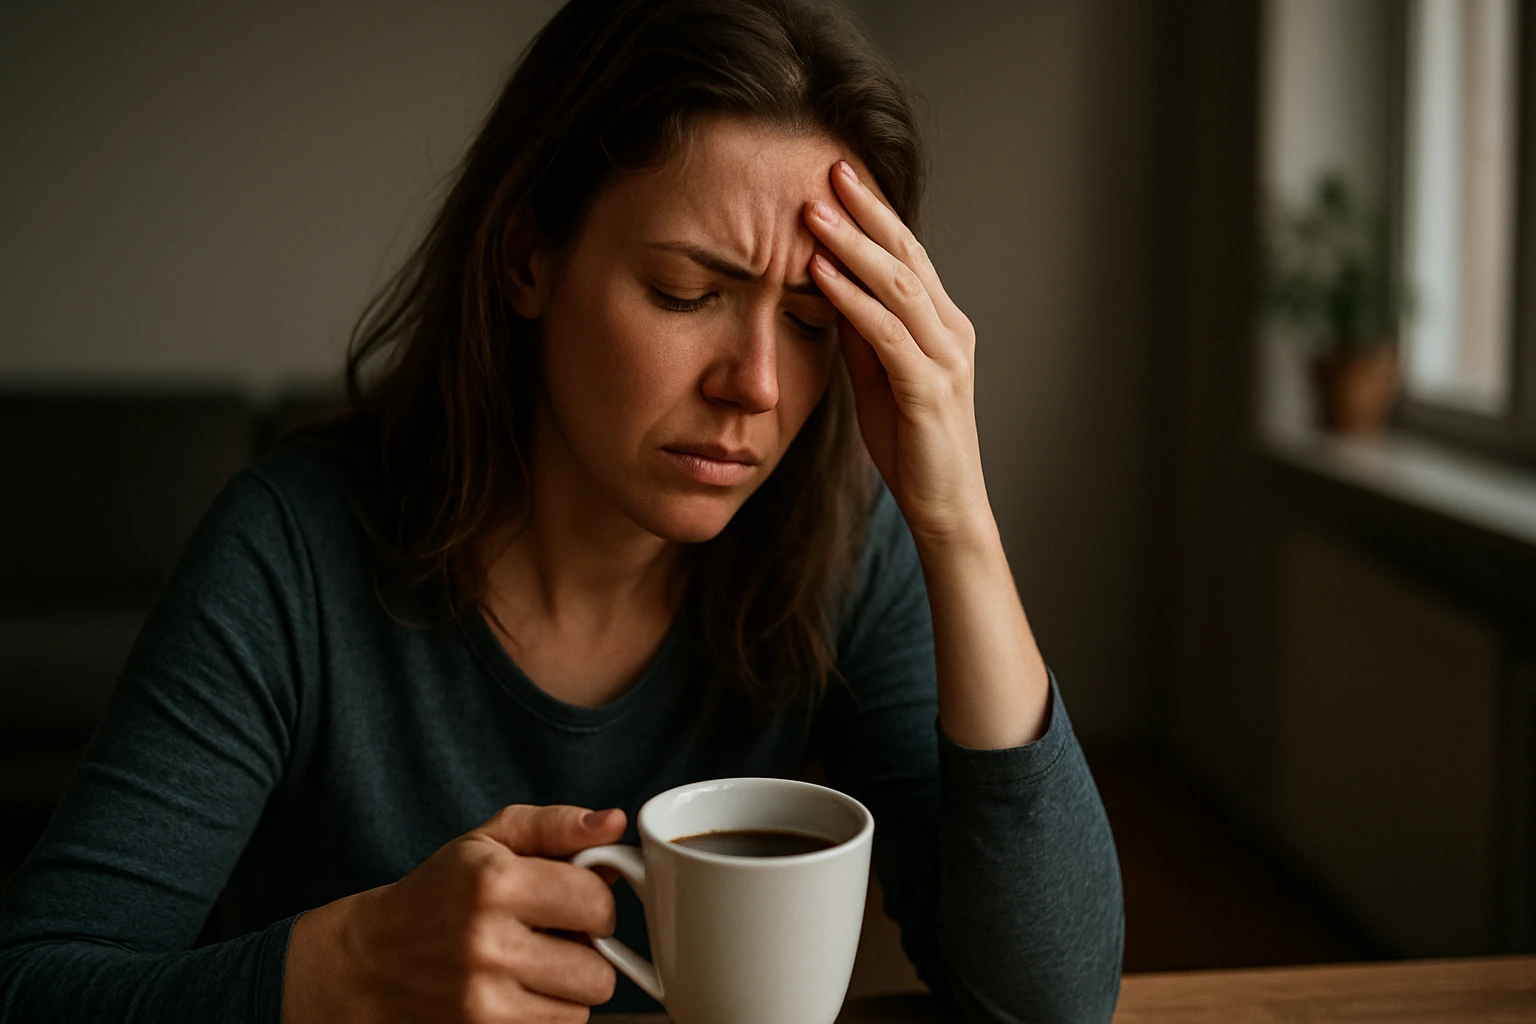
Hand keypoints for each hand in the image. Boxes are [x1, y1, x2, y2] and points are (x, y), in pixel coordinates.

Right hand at [282, 804, 627, 1022]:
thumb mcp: (490, 840)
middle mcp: (487, 941)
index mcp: (494, 881)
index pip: (597, 901)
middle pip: (599, 968)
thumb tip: (614, 822)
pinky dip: (548, 1012)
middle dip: (588, 951)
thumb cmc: (441, 892)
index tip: (576, 900)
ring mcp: (481, 997)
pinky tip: (519, 990)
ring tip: (533, 963)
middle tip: (555, 936)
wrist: (374, 959)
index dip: (596, 901)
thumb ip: (557, 826)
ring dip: (569, 987)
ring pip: (582, 1008)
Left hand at [803, 160, 991, 549]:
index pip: (908, 255)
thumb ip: (863, 334)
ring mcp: (946, 359)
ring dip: (853, 246)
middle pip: (908, 256)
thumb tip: (830, 287)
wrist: (945, 508)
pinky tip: (821, 273)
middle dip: (867, 210)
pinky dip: (852, 299)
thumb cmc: (911, 445)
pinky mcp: (930, 390)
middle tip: (829, 167)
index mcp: (943, 325)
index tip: (839, 176)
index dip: (876, 213)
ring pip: (899, 286)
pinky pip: (887, 333)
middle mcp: (952, 332)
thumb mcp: (877, 378)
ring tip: (815, 210)